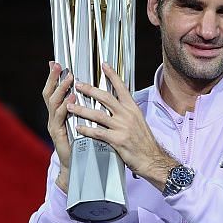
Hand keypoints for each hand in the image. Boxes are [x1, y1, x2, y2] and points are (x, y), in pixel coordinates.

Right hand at [42, 61, 75, 192]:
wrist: (79, 165)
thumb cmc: (84, 142)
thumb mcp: (83, 121)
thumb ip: (84, 107)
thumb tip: (91, 90)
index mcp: (60, 112)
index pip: (55, 90)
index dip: (54, 77)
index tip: (55, 62)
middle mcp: (54, 117)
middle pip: (49, 93)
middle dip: (53, 78)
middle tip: (58, 65)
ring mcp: (54, 125)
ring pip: (53, 103)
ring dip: (61, 90)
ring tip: (69, 79)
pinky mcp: (58, 135)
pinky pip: (60, 118)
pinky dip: (65, 108)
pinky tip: (71, 100)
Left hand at [67, 63, 177, 190]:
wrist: (152, 158)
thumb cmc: (144, 142)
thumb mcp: (138, 121)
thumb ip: (126, 112)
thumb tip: (116, 103)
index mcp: (132, 108)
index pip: (121, 87)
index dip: (112, 75)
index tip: (104, 64)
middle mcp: (127, 115)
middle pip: (105, 98)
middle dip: (90, 90)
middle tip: (78, 84)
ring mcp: (122, 127)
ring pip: (98, 115)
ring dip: (82, 109)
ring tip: (70, 105)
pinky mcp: (117, 140)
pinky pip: (98, 133)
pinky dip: (86, 129)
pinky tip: (78, 127)